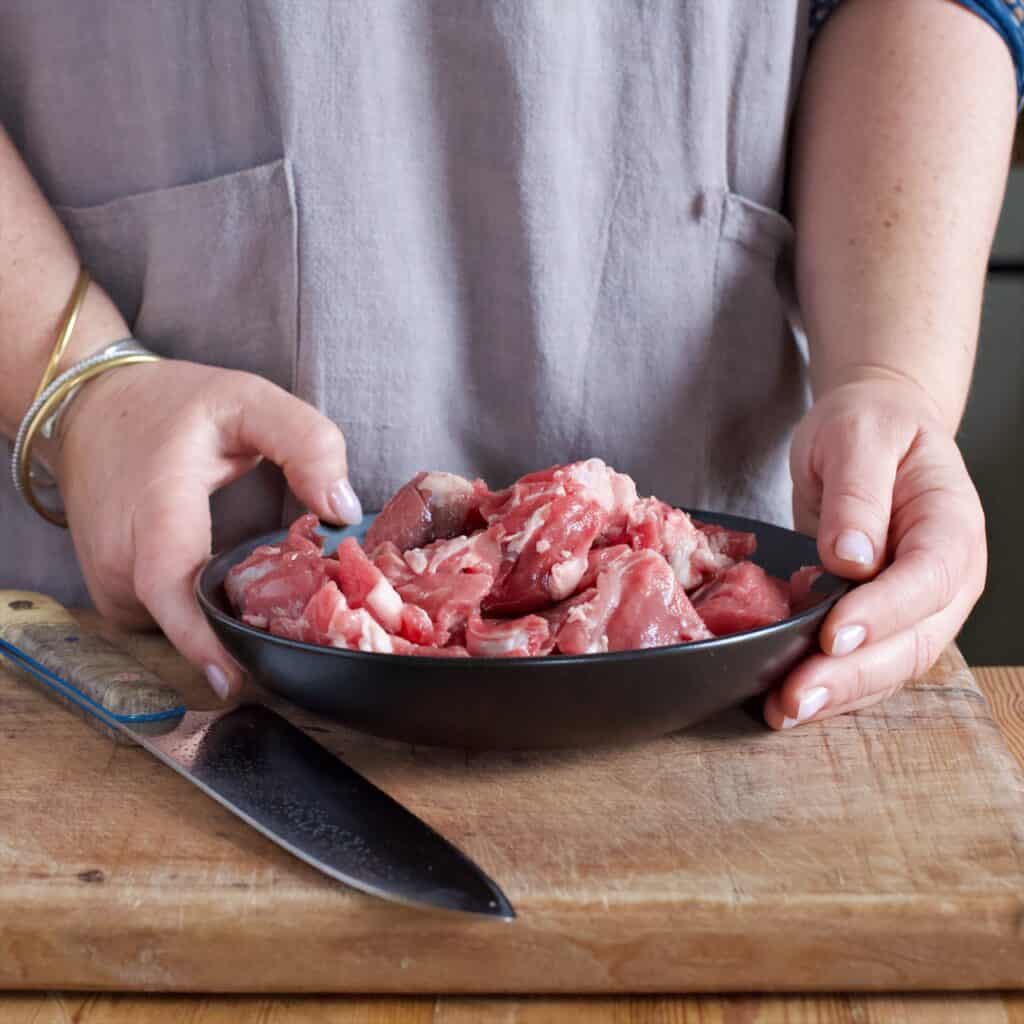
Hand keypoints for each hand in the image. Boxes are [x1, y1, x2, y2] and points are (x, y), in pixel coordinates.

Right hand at [55, 359, 361, 699]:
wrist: (90, 410)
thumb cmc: (172, 406)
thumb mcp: (246, 401)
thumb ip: (305, 442)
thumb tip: (342, 508)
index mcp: (156, 507)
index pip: (171, 587)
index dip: (201, 637)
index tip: (234, 679)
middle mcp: (121, 556)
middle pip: (186, 620)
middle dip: (245, 630)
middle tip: (305, 622)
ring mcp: (110, 582)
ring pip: (179, 625)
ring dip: (225, 619)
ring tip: (274, 595)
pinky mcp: (114, 596)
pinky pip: (166, 620)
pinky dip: (201, 614)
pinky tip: (233, 589)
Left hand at [764, 376, 985, 728]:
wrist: (872, 430)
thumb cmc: (868, 426)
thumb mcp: (857, 435)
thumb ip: (859, 493)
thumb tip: (851, 557)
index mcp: (952, 524)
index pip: (929, 578)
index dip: (884, 612)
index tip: (833, 634)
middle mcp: (947, 576)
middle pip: (912, 640)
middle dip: (852, 675)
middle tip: (795, 697)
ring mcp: (918, 605)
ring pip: (890, 665)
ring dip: (838, 694)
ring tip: (783, 711)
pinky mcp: (884, 619)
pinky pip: (866, 662)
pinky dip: (830, 685)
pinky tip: (788, 700)